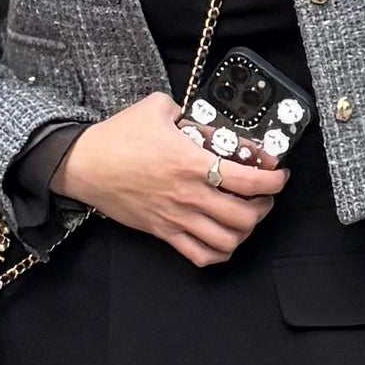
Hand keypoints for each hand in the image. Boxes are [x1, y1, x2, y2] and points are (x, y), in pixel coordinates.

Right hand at [55, 92, 287, 267]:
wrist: (84, 164)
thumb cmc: (119, 135)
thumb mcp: (159, 108)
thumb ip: (190, 114)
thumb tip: (210, 125)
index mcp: (192, 162)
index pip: (249, 180)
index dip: (274, 180)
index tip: (279, 174)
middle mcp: (189, 195)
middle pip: (245, 217)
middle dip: (264, 206)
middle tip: (264, 195)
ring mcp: (176, 218)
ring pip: (227, 241)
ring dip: (245, 231)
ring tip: (246, 217)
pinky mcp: (163, 232)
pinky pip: (199, 256)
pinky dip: (218, 253)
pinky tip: (222, 239)